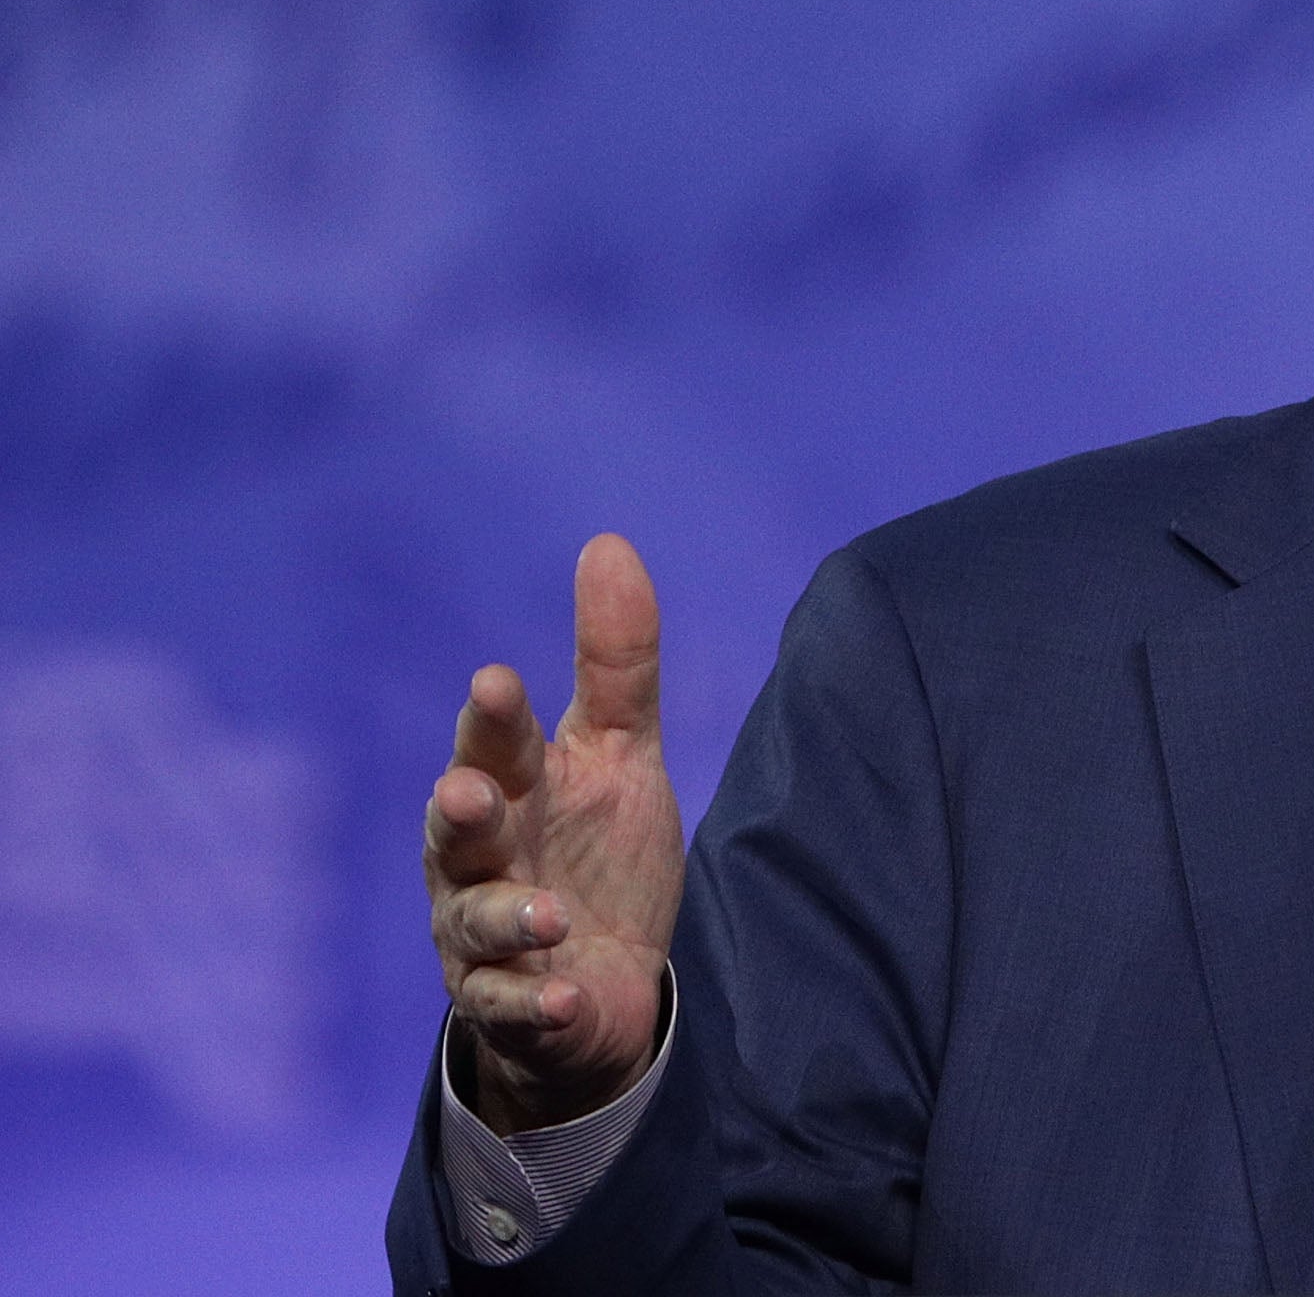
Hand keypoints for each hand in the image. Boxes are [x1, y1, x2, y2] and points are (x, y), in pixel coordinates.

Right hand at [424, 533, 685, 1134]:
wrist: (601, 979)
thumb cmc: (598, 850)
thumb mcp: (621, 753)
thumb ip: (616, 662)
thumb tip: (607, 541)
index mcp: (512, 788)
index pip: (496, 744)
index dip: (493, 719)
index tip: (497, 682)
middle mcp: (480, 858)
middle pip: (458, 829)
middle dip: (460, 811)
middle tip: (472, 791)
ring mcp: (483, 936)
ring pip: (473, 923)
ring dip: (507, 916)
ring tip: (551, 914)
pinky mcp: (506, 1007)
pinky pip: (508, 1007)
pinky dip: (530, 1002)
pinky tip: (559, 996)